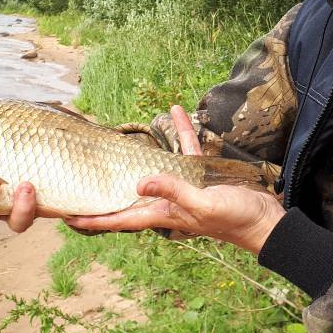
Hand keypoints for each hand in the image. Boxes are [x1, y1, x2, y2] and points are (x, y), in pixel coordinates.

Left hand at [67, 106, 283, 254]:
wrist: (265, 221)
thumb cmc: (235, 218)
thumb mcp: (203, 205)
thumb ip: (173, 192)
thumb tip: (140, 183)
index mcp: (162, 214)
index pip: (119, 218)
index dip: (93, 219)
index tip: (66, 217)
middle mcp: (167, 203)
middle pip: (128, 195)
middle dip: (105, 189)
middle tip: (79, 180)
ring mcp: (183, 189)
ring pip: (154, 168)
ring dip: (139, 153)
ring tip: (118, 140)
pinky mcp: (201, 176)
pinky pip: (184, 151)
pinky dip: (179, 132)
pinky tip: (176, 111)